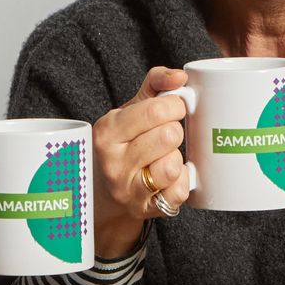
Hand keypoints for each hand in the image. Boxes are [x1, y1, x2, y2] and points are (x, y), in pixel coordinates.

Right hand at [94, 67, 191, 257]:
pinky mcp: (144, 209)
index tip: (174, 109)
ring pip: (172, 166)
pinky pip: (178, 192)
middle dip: (176, 131)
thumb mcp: (130, 109)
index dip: (175, 106)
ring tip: (166, 156)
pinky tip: (171, 176)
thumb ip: (155, 84)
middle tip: (168, 135)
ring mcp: (127, 189)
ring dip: (176, 158)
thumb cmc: (123, 142)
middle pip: (168, 136)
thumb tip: (180, 76)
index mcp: (108, 131)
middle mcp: (113, 162)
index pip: (156, 110)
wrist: (103, 190)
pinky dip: (182, 182)